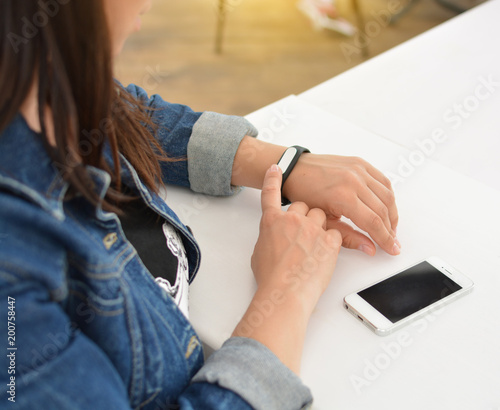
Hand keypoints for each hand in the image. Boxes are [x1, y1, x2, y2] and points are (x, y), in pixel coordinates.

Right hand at [232, 164, 341, 373]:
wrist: (284, 293)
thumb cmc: (270, 277)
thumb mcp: (260, 252)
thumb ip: (269, 237)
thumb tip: (274, 237)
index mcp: (271, 221)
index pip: (270, 194)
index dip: (272, 179)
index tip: (275, 167)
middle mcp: (291, 220)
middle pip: (304, 206)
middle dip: (306, 217)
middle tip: (304, 236)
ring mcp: (311, 228)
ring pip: (322, 216)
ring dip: (321, 227)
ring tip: (314, 249)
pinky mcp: (329, 240)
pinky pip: (335, 233)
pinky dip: (332, 243)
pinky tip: (323, 257)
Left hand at [283, 154, 399, 255]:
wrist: (294, 171)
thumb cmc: (303, 195)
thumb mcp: (323, 222)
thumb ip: (349, 237)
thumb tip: (370, 249)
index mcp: (343, 197)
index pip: (373, 223)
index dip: (385, 239)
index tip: (392, 249)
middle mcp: (353, 181)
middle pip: (383, 210)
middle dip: (390, 229)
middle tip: (392, 241)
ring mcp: (358, 170)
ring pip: (387, 195)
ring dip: (392, 213)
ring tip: (391, 227)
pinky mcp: (359, 163)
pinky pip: (382, 180)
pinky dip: (388, 195)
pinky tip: (386, 207)